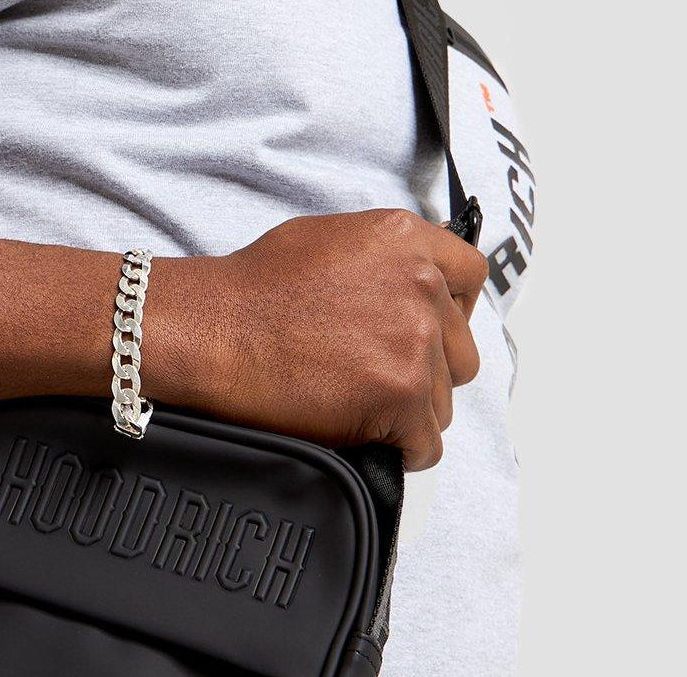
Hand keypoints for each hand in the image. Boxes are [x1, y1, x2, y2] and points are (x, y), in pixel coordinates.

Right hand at [151, 210, 487, 470]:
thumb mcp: (330, 239)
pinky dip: (399, 447)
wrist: (214, 330)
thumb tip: (418, 278)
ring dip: (409, 410)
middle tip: (378, 374)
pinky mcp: (402, 394)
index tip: (432, 331)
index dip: (452, 310)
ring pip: (444, 400)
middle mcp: (422, 286)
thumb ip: (388, 256)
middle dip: (429, 369)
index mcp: (406, 240)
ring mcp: (415, 341)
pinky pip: (426, 443)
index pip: (472, 276)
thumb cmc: (254, 289)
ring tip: (357, 400)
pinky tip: (363, 432)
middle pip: (462, 350)